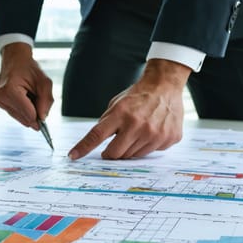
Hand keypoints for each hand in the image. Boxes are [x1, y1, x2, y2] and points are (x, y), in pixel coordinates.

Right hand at [0, 42, 53, 130]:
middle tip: (36, 97)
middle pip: (25, 119)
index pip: (29, 114)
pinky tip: (23, 96)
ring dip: (29, 110)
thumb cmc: (28, 68)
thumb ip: (46, 101)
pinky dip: (23, 109)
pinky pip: (16, 114)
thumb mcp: (44, 82)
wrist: (14, 59)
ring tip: (28, 94)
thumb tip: (43, 118)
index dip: (40, 115)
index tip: (44, 109)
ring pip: (21, 118)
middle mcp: (1, 97)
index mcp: (10, 90)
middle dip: (35, 112)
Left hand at [68, 59, 189, 159]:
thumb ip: (107, 122)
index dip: (84, 148)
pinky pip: (151, 152)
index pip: (97, 135)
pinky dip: (148, 145)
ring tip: (138, 131)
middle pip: (115, 153)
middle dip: (110, 152)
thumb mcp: (117, 104)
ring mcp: (155, 133)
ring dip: (131, 148)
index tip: (73, 156)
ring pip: (133, 156)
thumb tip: (95, 143)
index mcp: (121, 114)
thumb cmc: (138, 95)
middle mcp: (137, 125)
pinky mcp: (168, 138)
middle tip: (113, 146)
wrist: (165, 86)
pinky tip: (153, 130)